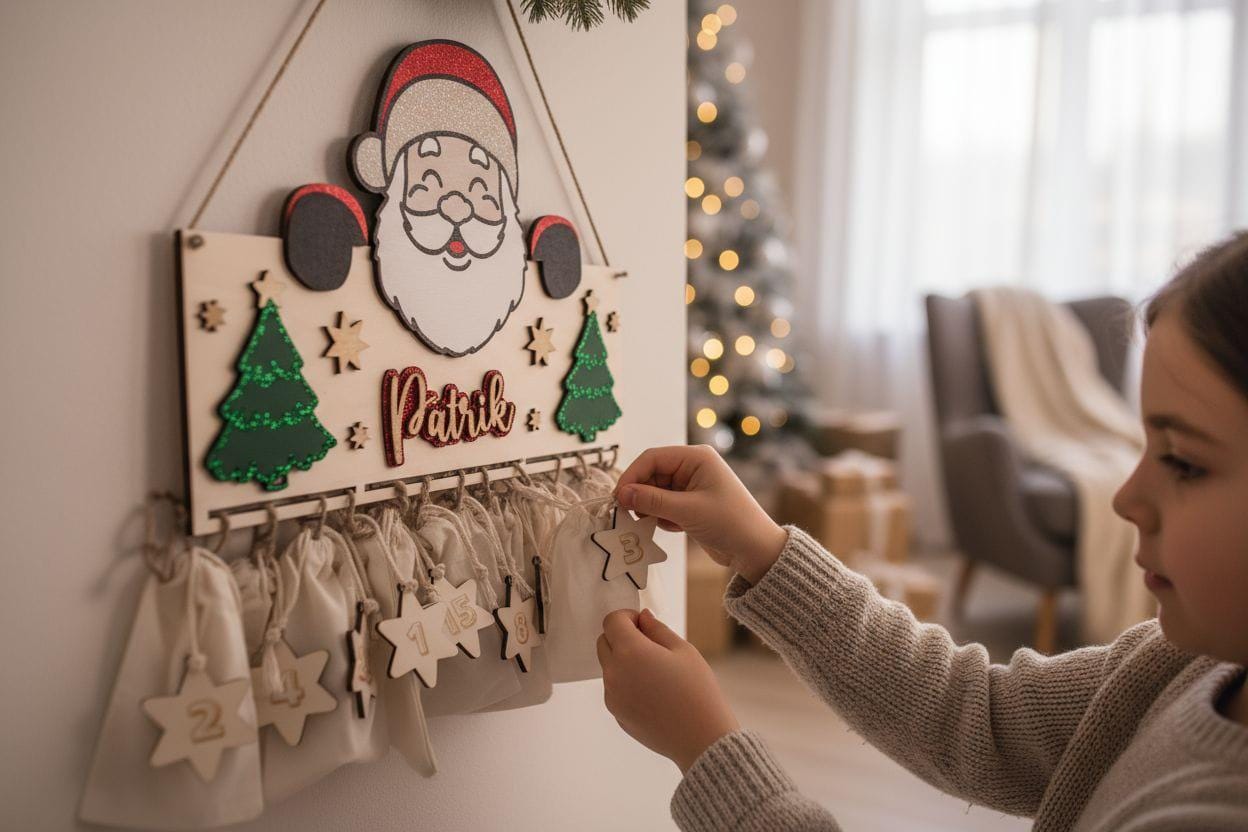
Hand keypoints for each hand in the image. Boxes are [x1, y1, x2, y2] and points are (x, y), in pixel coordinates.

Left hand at [598, 608, 738, 772]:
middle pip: (604, 642)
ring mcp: (612, 696)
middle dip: (622, 636)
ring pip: (609, 666)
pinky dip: (626, 683)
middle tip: (650, 646)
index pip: (612, 621)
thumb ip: (657, 629)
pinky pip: (614, 689)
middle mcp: (614, 673)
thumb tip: (642, 618)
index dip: (628, 617)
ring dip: (623, 661)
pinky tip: (653, 694)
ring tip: (655, 674)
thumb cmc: (697, 690)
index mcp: (630, 651)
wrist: (701, 738)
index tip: (645, 625)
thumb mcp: (683, 650)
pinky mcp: (616, 714)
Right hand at [615, 444, 786, 583]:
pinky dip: (660, 517)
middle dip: (639, 494)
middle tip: (626, 515)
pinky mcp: (691, 504)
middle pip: (652, 474)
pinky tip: (670, 529)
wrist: (756, 550)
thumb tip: (621, 494)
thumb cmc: (729, 523)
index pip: (652, 458)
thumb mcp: (687, 511)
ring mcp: (691, 486)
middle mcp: (692, 467)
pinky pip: (664, 505)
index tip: (618, 498)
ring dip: (649, 507)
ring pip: (656, 491)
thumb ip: (652, 501)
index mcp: (696, 457)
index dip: (632, 476)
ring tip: (648, 524)